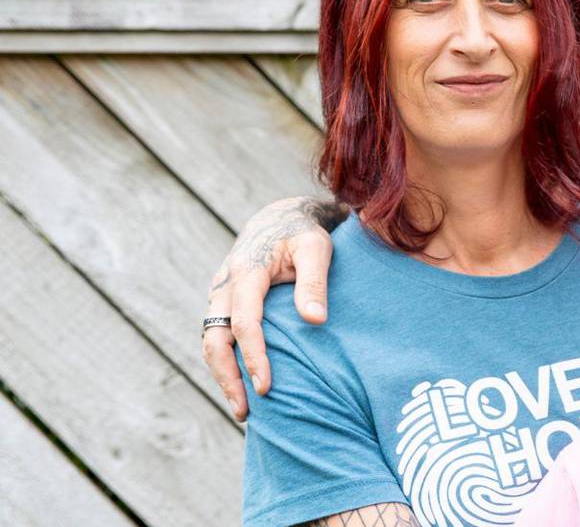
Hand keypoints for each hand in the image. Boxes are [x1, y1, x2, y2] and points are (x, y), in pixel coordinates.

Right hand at [202, 196, 345, 420]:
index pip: (244, 323)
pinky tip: (241, 385)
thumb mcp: (317, 249)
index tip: (266, 387)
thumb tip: (314, 321)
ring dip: (222, 376)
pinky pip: (216, 337)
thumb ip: (314, 283)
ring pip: (210, 342)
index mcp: (246, 271)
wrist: (281, 217)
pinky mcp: (223, 302)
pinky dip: (224, 362)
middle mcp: (225, 285)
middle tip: (245, 413)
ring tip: (243, 411)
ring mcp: (220, 294)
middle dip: (227, 378)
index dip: (253, 356)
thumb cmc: (304, 233)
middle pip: (214, 339)